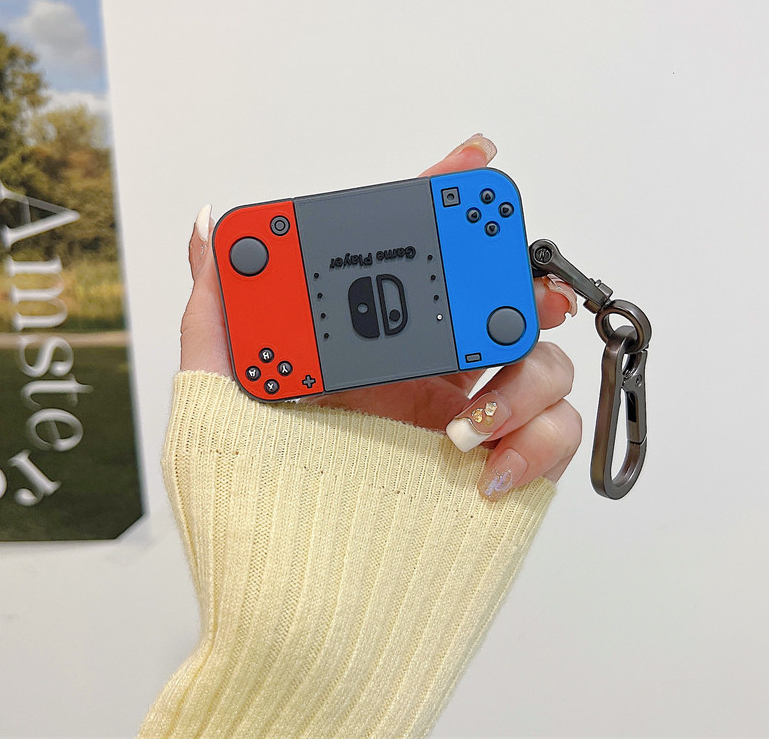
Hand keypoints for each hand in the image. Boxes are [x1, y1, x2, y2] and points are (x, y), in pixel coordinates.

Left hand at [182, 135, 581, 499]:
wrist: (299, 607)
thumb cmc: (253, 509)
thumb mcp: (218, 401)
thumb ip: (219, 316)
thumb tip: (213, 230)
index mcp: (370, 348)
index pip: (413, 262)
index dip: (446, 205)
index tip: (470, 161)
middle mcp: (425, 376)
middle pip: (496, 299)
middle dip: (518, 281)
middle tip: (517, 288)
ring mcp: (468, 419)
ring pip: (542, 360)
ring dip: (523, 376)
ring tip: (463, 424)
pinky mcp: (502, 468)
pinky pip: (555, 435)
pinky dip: (538, 441)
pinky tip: (484, 468)